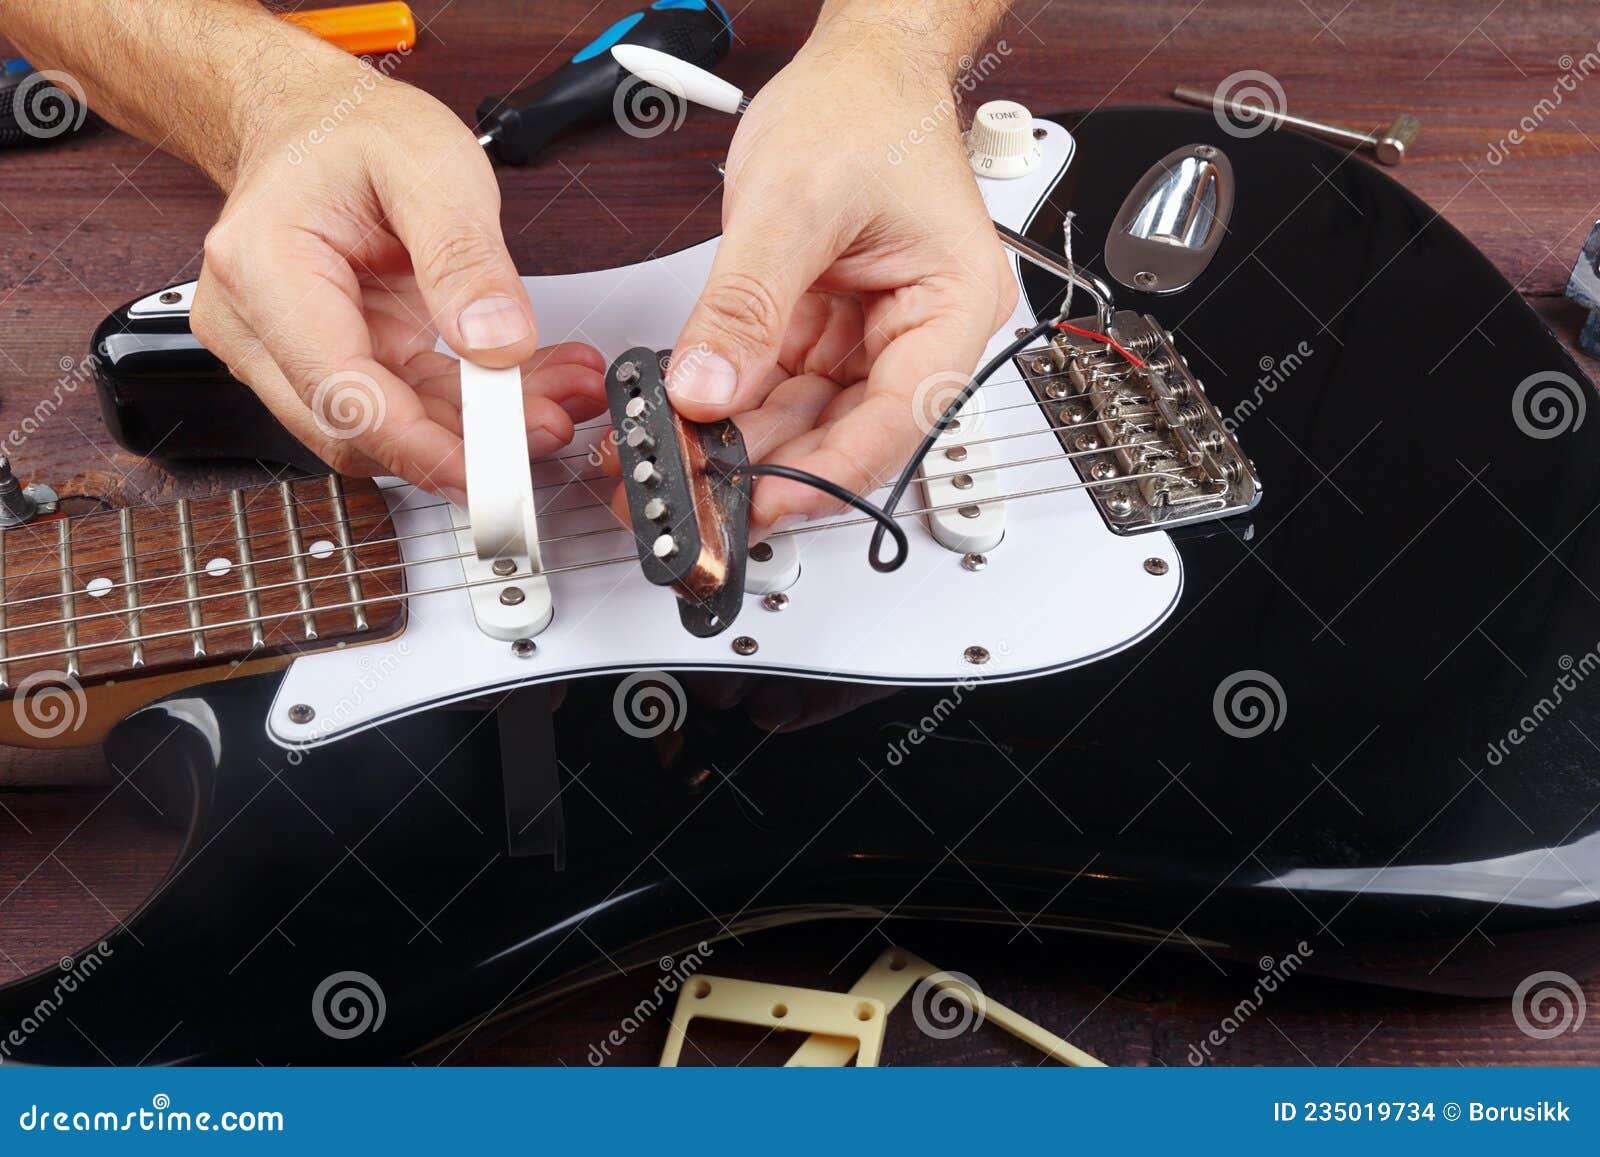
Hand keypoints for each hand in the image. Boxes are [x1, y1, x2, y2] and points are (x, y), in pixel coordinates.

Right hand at [190, 61, 605, 498]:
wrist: (311, 120)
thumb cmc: (348, 130)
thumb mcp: (430, 165)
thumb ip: (466, 257)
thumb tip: (498, 343)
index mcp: (264, 270)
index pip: (340, 394)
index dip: (420, 446)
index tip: (491, 468)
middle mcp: (258, 325)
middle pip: (360, 429)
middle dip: (462, 442)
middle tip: (548, 425)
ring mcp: (289, 352)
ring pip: (390, 428)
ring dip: (478, 427)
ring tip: (557, 397)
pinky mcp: (331, 362)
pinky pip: (405, 405)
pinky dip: (470, 405)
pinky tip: (528, 386)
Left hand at [664, 29, 1016, 530]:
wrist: (857, 65)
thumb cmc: (861, 107)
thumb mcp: (791, 204)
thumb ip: (745, 304)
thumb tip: (706, 387)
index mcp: (953, 304)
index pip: (897, 420)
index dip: (826, 472)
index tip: (762, 500)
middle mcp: (922, 329)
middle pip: (851, 428)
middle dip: (773, 460)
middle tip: (701, 487)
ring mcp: (875, 330)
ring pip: (811, 413)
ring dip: (747, 436)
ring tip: (684, 454)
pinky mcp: (832, 323)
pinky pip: (785, 379)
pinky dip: (739, 398)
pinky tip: (695, 413)